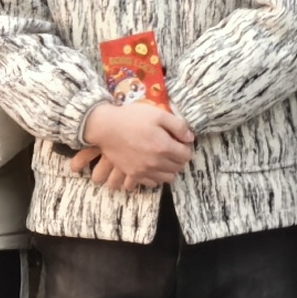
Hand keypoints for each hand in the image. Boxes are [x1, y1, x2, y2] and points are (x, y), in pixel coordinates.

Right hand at [81, 98, 196, 190]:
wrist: (106, 127)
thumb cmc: (132, 118)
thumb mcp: (158, 114)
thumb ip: (178, 126)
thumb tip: (190, 138)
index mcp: (164, 147)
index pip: (186, 156)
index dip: (186, 148)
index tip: (180, 142)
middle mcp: (156, 162)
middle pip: (178, 167)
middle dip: (179, 158)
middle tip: (173, 149)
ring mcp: (144, 171)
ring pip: (167, 178)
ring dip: (170, 169)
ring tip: (164, 158)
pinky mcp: (133, 174)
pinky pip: (152, 183)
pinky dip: (156, 177)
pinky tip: (153, 166)